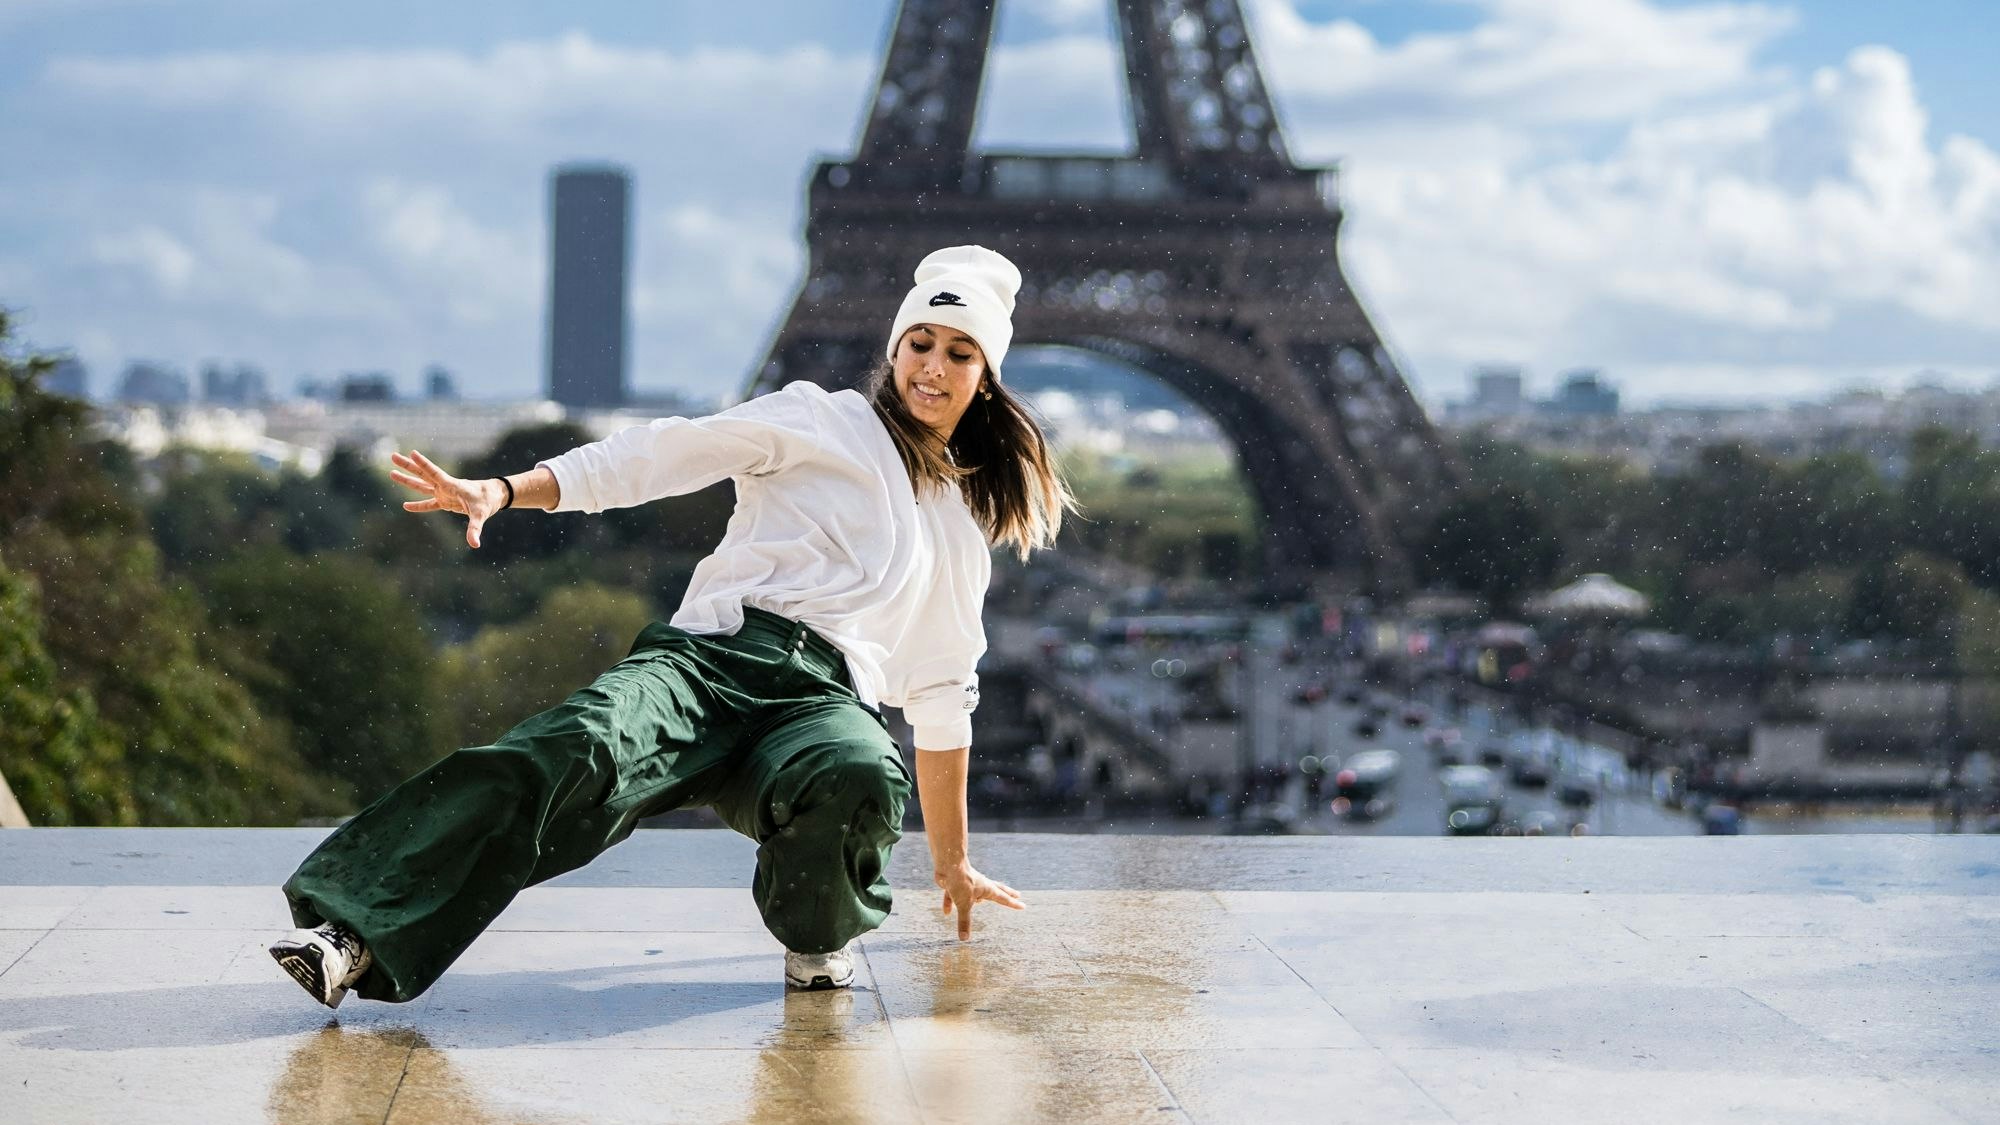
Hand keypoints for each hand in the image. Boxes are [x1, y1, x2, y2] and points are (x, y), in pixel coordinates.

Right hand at [389, 450, 503, 548]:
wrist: (493, 497)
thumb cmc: (487, 502)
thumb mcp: (481, 515)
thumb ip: (475, 529)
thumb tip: (474, 544)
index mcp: (452, 485)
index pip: (435, 473)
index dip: (424, 464)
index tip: (412, 453)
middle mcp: (445, 486)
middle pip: (423, 474)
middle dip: (408, 466)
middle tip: (392, 456)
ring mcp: (443, 493)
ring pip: (422, 485)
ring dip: (407, 480)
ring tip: (391, 472)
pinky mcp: (445, 501)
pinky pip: (428, 503)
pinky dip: (418, 505)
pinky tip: (405, 505)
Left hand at [934, 861, 1025, 939]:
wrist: (948, 864)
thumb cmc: (960, 881)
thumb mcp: (964, 904)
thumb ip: (964, 921)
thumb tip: (964, 939)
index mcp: (988, 889)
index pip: (1003, 898)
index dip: (1013, 904)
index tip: (1023, 906)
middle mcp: (981, 885)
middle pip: (997, 890)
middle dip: (1007, 893)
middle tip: (1017, 895)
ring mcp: (969, 883)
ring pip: (976, 893)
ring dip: (979, 898)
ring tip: (981, 902)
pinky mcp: (956, 883)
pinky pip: (955, 896)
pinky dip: (951, 903)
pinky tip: (946, 912)